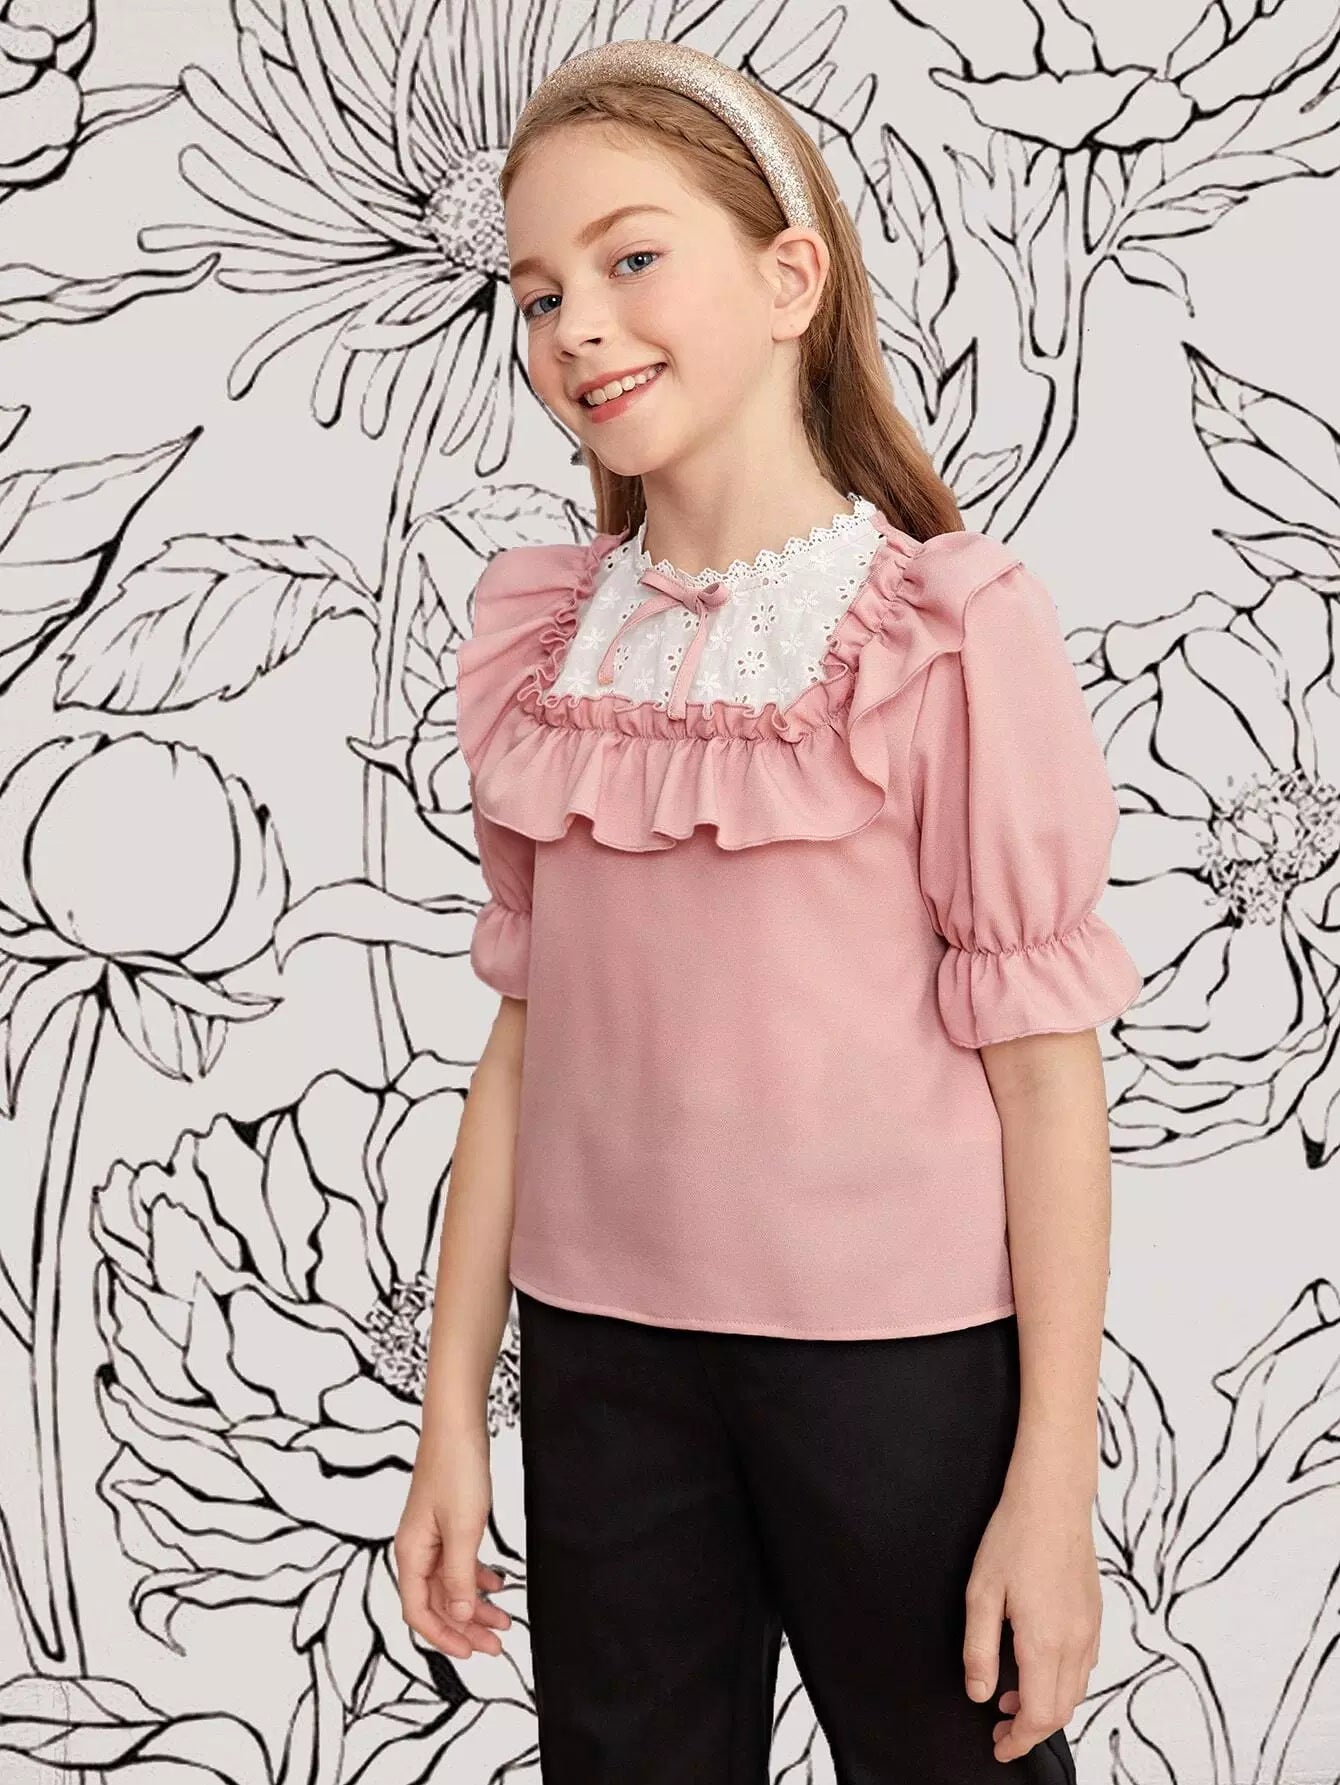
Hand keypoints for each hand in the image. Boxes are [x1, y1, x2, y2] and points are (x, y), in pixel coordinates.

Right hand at [394, 1426, 512, 1660]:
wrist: (457, 1426)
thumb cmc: (455, 1468)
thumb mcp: (464, 1529)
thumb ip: (460, 1577)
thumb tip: (460, 1617)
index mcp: (410, 1553)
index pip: (418, 1612)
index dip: (444, 1638)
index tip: (471, 1653)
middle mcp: (416, 1550)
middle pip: (437, 1604)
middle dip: (466, 1628)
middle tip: (497, 1645)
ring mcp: (430, 1538)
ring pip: (450, 1586)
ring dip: (475, 1606)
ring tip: (504, 1621)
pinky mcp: (446, 1524)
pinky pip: (458, 1564)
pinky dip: (477, 1578)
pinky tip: (498, 1584)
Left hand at [962, 1473, 1100, 1762]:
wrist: (1052, 1499)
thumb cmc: (1014, 1538)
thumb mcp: (981, 1594)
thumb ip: (978, 1649)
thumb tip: (979, 1693)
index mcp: (1044, 1642)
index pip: (1040, 1716)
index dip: (1019, 1740)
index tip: (999, 1747)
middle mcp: (1075, 1642)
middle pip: (1061, 1710)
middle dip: (1030, 1728)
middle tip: (999, 1727)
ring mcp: (1090, 1629)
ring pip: (1076, 1690)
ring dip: (1047, 1705)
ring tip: (1011, 1696)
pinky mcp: (1094, 1615)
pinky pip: (1084, 1666)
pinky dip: (1062, 1682)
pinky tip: (1037, 1666)